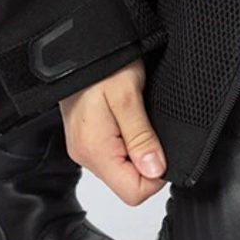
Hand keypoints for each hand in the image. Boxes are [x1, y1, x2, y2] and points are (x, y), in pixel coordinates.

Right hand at [58, 58, 167, 206]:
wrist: (78, 47)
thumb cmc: (102, 65)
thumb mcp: (128, 97)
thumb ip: (141, 137)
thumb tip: (156, 170)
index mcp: (95, 151)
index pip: (133, 193)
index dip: (156, 175)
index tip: (161, 148)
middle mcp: (86, 155)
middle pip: (128, 183)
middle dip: (147, 161)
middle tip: (149, 126)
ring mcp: (84, 149)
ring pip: (122, 170)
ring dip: (137, 150)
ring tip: (137, 118)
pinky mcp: (87, 140)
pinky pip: (114, 155)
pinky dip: (127, 142)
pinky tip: (129, 119)